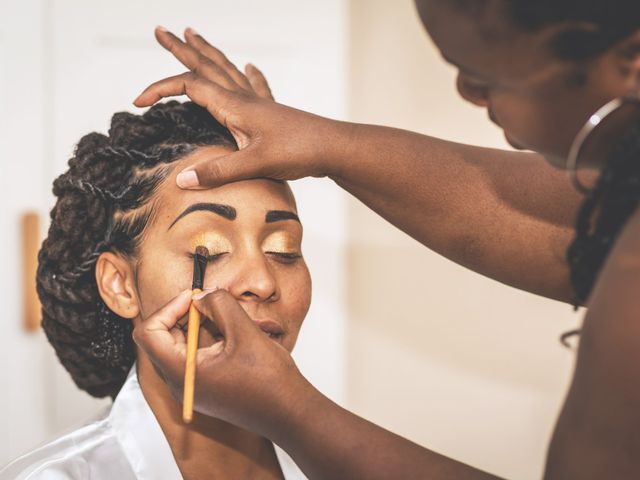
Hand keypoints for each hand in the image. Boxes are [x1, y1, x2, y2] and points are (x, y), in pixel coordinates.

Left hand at [133, 288, 308, 435]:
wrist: (290, 413)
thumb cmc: (269, 380)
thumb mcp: (244, 331)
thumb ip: (219, 305)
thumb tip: (202, 296)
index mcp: (182, 372)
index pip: (149, 334)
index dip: (168, 308)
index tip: (193, 298)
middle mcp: (181, 384)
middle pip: (163, 339)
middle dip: (185, 315)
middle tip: (210, 302)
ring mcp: (193, 389)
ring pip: (183, 347)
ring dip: (202, 327)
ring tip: (230, 318)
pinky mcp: (207, 390)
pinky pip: (197, 358)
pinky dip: (211, 340)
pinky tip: (237, 334)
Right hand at [134, 27, 350, 188]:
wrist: (333, 148)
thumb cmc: (298, 152)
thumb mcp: (254, 164)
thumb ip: (217, 172)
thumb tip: (180, 179)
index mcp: (234, 105)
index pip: (188, 86)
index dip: (160, 89)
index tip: (137, 101)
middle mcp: (244, 98)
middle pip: (206, 66)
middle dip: (181, 48)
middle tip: (160, 30)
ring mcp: (259, 103)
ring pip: (227, 70)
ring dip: (208, 53)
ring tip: (194, 34)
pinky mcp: (272, 112)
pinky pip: (255, 86)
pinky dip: (249, 75)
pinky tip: (251, 66)